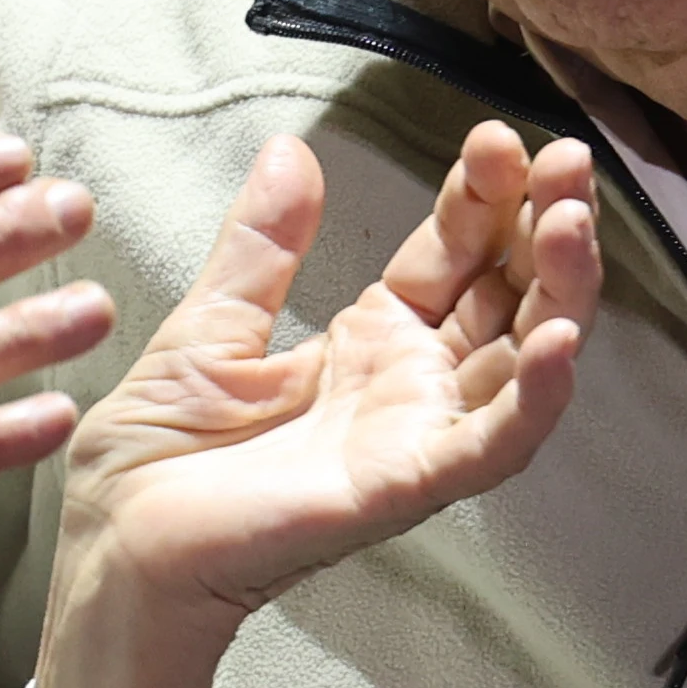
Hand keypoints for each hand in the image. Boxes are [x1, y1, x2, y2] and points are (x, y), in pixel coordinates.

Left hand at [25, 122, 599, 687]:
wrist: (114, 552)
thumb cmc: (155, 463)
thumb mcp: (210, 327)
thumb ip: (262, 246)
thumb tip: (292, 151)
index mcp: (369, 345)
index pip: (454, 256)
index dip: (483, 197)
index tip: (500, 136)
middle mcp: (409, 390)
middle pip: (509, 298)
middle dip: (545, 227)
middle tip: (567, 160)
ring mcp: (414, 439)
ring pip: (523, 363)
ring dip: (561, 294)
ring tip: (572, 223)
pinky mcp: (402, 487)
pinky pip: (491, 446)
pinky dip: (537, 398)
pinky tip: (562, 339)